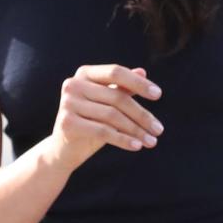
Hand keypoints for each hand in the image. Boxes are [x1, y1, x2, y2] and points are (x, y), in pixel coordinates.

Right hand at [46, 64, 163, 171]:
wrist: (63, 150)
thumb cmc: (91, 121)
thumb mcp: (108, 103)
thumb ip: (122, 88)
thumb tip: (143, 72)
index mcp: (85, 73)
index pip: (116, 72)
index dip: (138, 83)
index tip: (158, 95)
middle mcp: (73, 84)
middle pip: (117, 97)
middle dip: (142, 115)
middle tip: (159, 129)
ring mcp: (68, 103)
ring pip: (112, 116)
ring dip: (136, 130)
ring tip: (152, 141)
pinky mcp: (67, 123)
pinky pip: (103, 131)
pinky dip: (123, 140)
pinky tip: (137, 146)